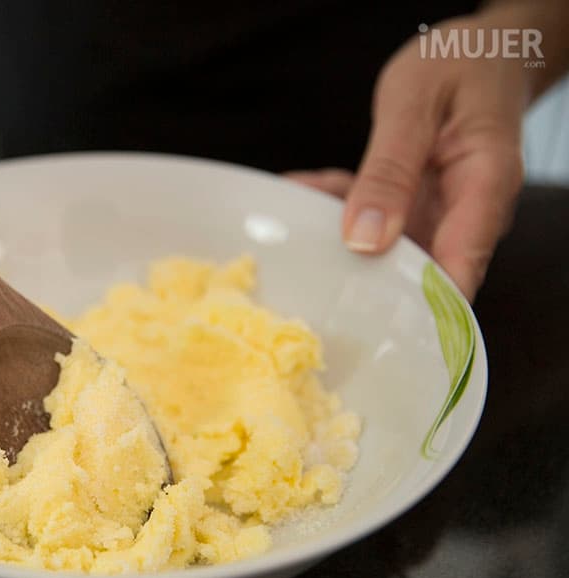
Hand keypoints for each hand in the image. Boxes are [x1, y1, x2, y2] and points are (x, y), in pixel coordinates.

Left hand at [288, 7, 541, 299]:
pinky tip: (303, 191)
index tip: (370, 332)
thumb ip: (388, 172)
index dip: (419, 311)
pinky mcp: (413, 203)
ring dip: (335, 236)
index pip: (458, 268)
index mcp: (483, 188)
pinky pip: (368, 217)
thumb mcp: (414, 107)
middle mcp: (464, 211)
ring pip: (381, 246)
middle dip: (361, 282)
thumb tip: (364, 241)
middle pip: (418, 271)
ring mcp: (437, 211)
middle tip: (306, 286)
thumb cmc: (457, 66)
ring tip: (290, 228)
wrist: (476, 49)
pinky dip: (334, 205)